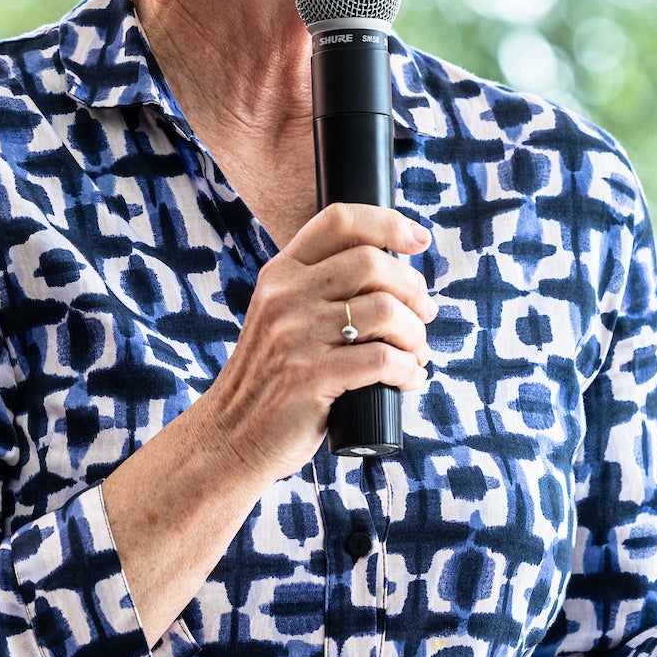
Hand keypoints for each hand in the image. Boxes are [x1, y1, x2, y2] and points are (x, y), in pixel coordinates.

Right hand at [193, 202, 435, 483]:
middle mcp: (286, 297)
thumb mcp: (282, 317)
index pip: (339, 221)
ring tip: (416, 352)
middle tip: (425, 313)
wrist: (231, 435)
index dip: (388, 223)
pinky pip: (381, 359)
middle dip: (413, 288)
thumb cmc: (272, 377)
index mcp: (281, 273)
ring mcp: (296, 336)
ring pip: (384, 310)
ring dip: (415, 333)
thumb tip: (395, 274)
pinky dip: (408, 369)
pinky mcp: (310, 378)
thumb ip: (320, 289)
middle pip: (371, 263)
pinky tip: (410, 379)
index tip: (418, 241)